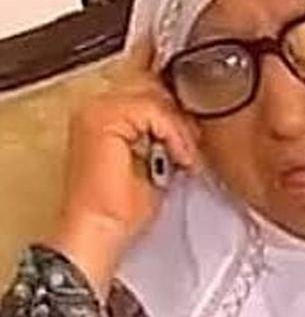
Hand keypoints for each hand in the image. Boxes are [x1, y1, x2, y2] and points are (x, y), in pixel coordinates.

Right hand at [47, 37, 203, 297]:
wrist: (100, 231)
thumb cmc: (122, 210)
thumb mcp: (159, 162)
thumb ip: (167, 135)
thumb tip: (191, 121)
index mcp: (109, 113)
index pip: (150, 85)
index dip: (178, 105)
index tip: (193, 135)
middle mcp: (99, 105)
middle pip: (156, 86)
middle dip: (183, 117)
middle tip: (191, 149)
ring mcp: (98, 109)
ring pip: (158, 96)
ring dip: (180, 130)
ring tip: (185, 159)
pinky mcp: (102, 119)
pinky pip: (153, 110)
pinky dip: (174, 134)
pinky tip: (179, 159)